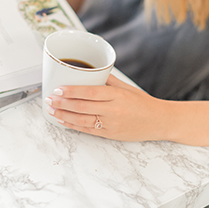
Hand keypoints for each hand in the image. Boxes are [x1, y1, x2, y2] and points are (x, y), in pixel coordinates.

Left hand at [44, 74, 164, 140]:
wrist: (159, 121)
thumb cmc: (143, 103)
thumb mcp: (126, 87)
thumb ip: (107, 80)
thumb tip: (89, 72)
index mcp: (117, 95)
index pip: (90, 92)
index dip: (71, 91)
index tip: (58, 89)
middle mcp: (113, 110)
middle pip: (82, 107)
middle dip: (62, 103)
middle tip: (49, 99)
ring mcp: (111, 124)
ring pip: (82, 120)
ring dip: (63, 115)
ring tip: (51, 110)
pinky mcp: (110, 135)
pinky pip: (87, 130)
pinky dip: (73, 125)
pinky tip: (62, 121)